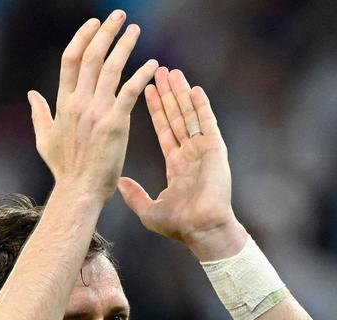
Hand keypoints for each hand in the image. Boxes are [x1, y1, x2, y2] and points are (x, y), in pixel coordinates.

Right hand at [28, 11, 156, 200]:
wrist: (78, 191)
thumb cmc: (65, 169)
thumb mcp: (45, 138)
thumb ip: (40, 113)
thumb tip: (31, 93)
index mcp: (63, 102)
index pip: (70, 60)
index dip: (82, 38)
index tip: (94, 24)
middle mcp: (79, 102)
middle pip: (91, 56)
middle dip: (105, 33)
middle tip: (118, 16)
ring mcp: (96, 111)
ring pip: (110, 69)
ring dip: (124, 46)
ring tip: (135, 30)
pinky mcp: (115, 123)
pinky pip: (130, 92)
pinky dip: (142, 75)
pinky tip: (153, 64)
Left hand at [118, 67, 240, 257]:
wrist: (202, 230)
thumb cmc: (180, 226)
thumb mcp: (150, 210)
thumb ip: (135, 195)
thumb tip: (120, 182)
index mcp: (176, 165)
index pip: (164, 130)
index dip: (155, 110)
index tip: (146, 89)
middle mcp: (190, 154)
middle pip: (177, 117)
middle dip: (168, 94)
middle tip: (160, 71)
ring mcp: (204, 151)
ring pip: (190, 116)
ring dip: (182, 94)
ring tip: (173, 73)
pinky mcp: (215, 151)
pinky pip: (208, 123)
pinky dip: (202, 106)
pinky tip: (194, 88)